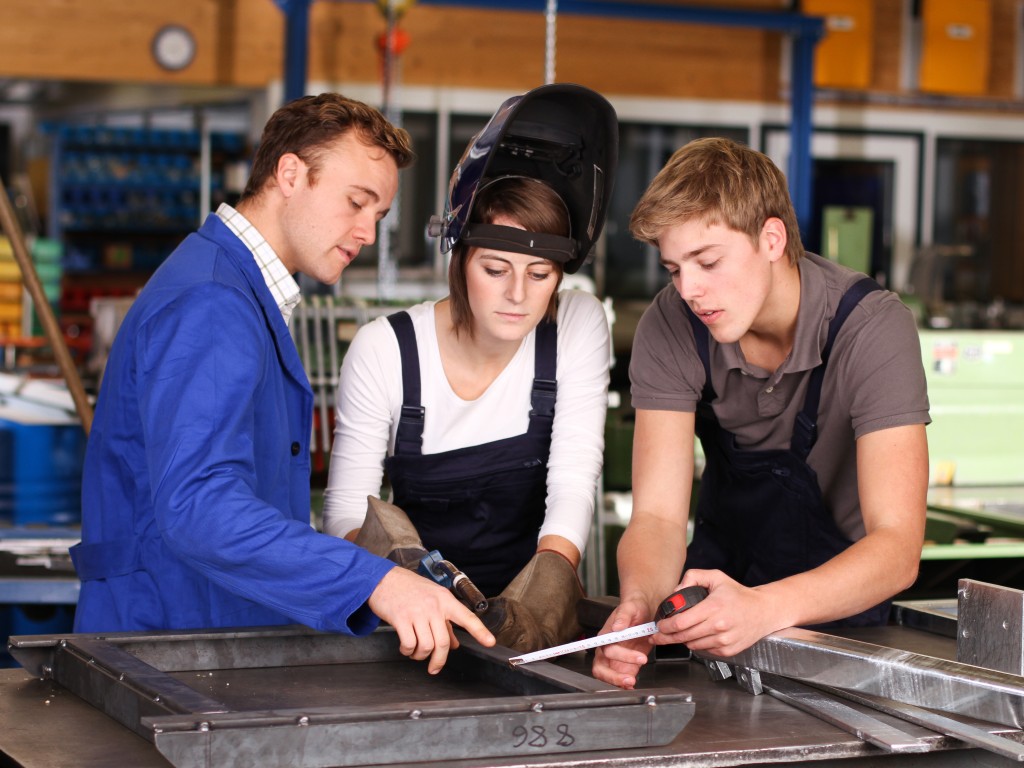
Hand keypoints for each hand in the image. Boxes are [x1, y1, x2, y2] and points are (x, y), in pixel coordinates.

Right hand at [367, 566, 495, 673]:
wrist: (384, 579)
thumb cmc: (410, 588)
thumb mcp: (432, 599)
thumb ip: (445, 621)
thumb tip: (454, 643)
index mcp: (445, 600)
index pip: (467, 617)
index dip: (480, 631)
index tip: (490, 642)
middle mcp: (433, 606)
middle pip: (443, 642)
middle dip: (439, 661)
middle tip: (435, 668)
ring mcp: (417, 612)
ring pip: (426, 646)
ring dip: (420, 656)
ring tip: (416, 652)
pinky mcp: (401, 618)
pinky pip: (409, 644)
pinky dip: (408, 651)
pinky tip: (406, 648)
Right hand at [591, 597, 653, 688]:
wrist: (643, 611)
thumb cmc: (635, 608)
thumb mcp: (631, 607)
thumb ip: (624, 615)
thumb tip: (617, 626)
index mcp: (607, 635)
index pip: (607, 649)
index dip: (620, 657)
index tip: (640, 659)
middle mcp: (607, 649)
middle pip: (600, 668)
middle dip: (614, 676)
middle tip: (631, 679)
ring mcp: (614, 659)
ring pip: (607, 676)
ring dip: (617, 682)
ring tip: (632, 683)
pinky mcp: (624, 665)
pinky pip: (619, 678)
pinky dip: (624, 685)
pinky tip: (633, 686)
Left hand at [653, 570, 784, 657]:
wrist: (763, 611)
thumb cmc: (738, 594)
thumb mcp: (716, 577)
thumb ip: (693, 577)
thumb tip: (676, 591)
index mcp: (714, 608)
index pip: (681, 623)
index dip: (665, 626)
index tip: (658, 626)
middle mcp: (719, 627)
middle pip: (683, 637)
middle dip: (666, 637)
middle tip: (657, 635)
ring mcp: (724, 641)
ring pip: (692, 645)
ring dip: (682, 640)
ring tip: (678, 633)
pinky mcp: (728, 651)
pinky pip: (704, 650)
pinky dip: (697, 644)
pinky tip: (698, 635)